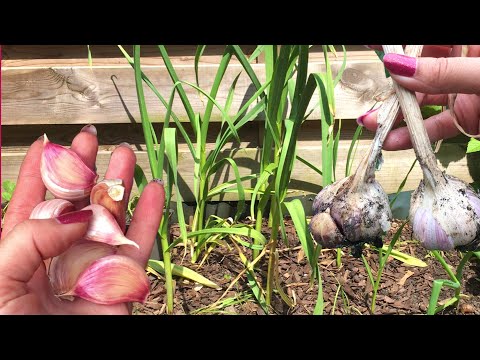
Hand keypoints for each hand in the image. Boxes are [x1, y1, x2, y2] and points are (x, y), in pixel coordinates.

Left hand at [0, 126, 164, 313]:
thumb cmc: (7, 322)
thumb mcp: (0, 277)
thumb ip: (31, 238)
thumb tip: (74, 217)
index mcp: (21, 253)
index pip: (30, 203)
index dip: (40, 173)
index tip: (53, 143)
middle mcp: (58, 256)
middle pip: (74, 204)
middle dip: (84, 171)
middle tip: (94, 140)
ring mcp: (92, 268)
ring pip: (110, 219)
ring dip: (121, 187)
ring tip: (129, 156)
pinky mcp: (120, 285)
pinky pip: (139, 247)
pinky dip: (150, 218)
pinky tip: (156, 192)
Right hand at [359, 45, 479, 149]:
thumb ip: (443, 71)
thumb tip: (397, 67)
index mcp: (469, 45)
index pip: (422, 42)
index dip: (395, 45)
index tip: (369, 46)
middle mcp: (460, 67)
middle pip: (415, 74)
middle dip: (390, 86)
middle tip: (369, 94)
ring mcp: (461, 93)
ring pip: (420, 101)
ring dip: (394, 114)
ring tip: (370, 122)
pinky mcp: (464, 119)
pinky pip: (434, 126)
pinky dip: (413, 134)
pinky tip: (391, 140)